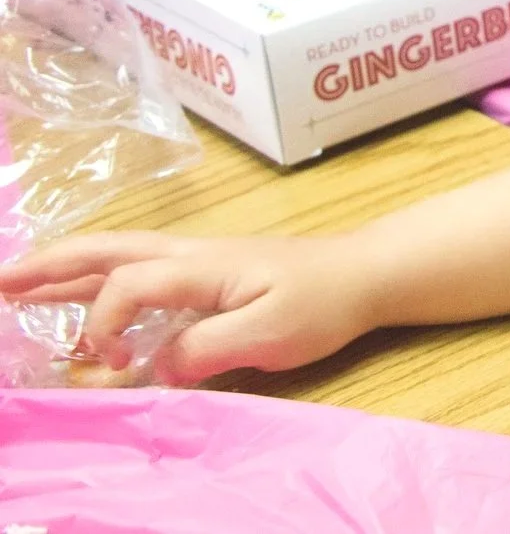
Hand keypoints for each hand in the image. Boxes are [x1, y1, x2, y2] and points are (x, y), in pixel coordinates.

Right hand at [0, 230, 380, 381]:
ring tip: (16, 284)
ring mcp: (196, 260)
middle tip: (0, 282)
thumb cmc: (323, 301)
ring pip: (117, 257)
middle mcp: (190, 255)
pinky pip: (137, 270)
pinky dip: (97, 278)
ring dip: (65, 270)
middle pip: (107, 252)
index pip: (129, 284)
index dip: (105, 322)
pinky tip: (82, 296)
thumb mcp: (269, 332)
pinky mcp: (205, 273)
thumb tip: (156, 366)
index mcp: (201, 265)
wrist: (365, 273)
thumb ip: (206, 348)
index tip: (112, 362)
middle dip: (50, 267)